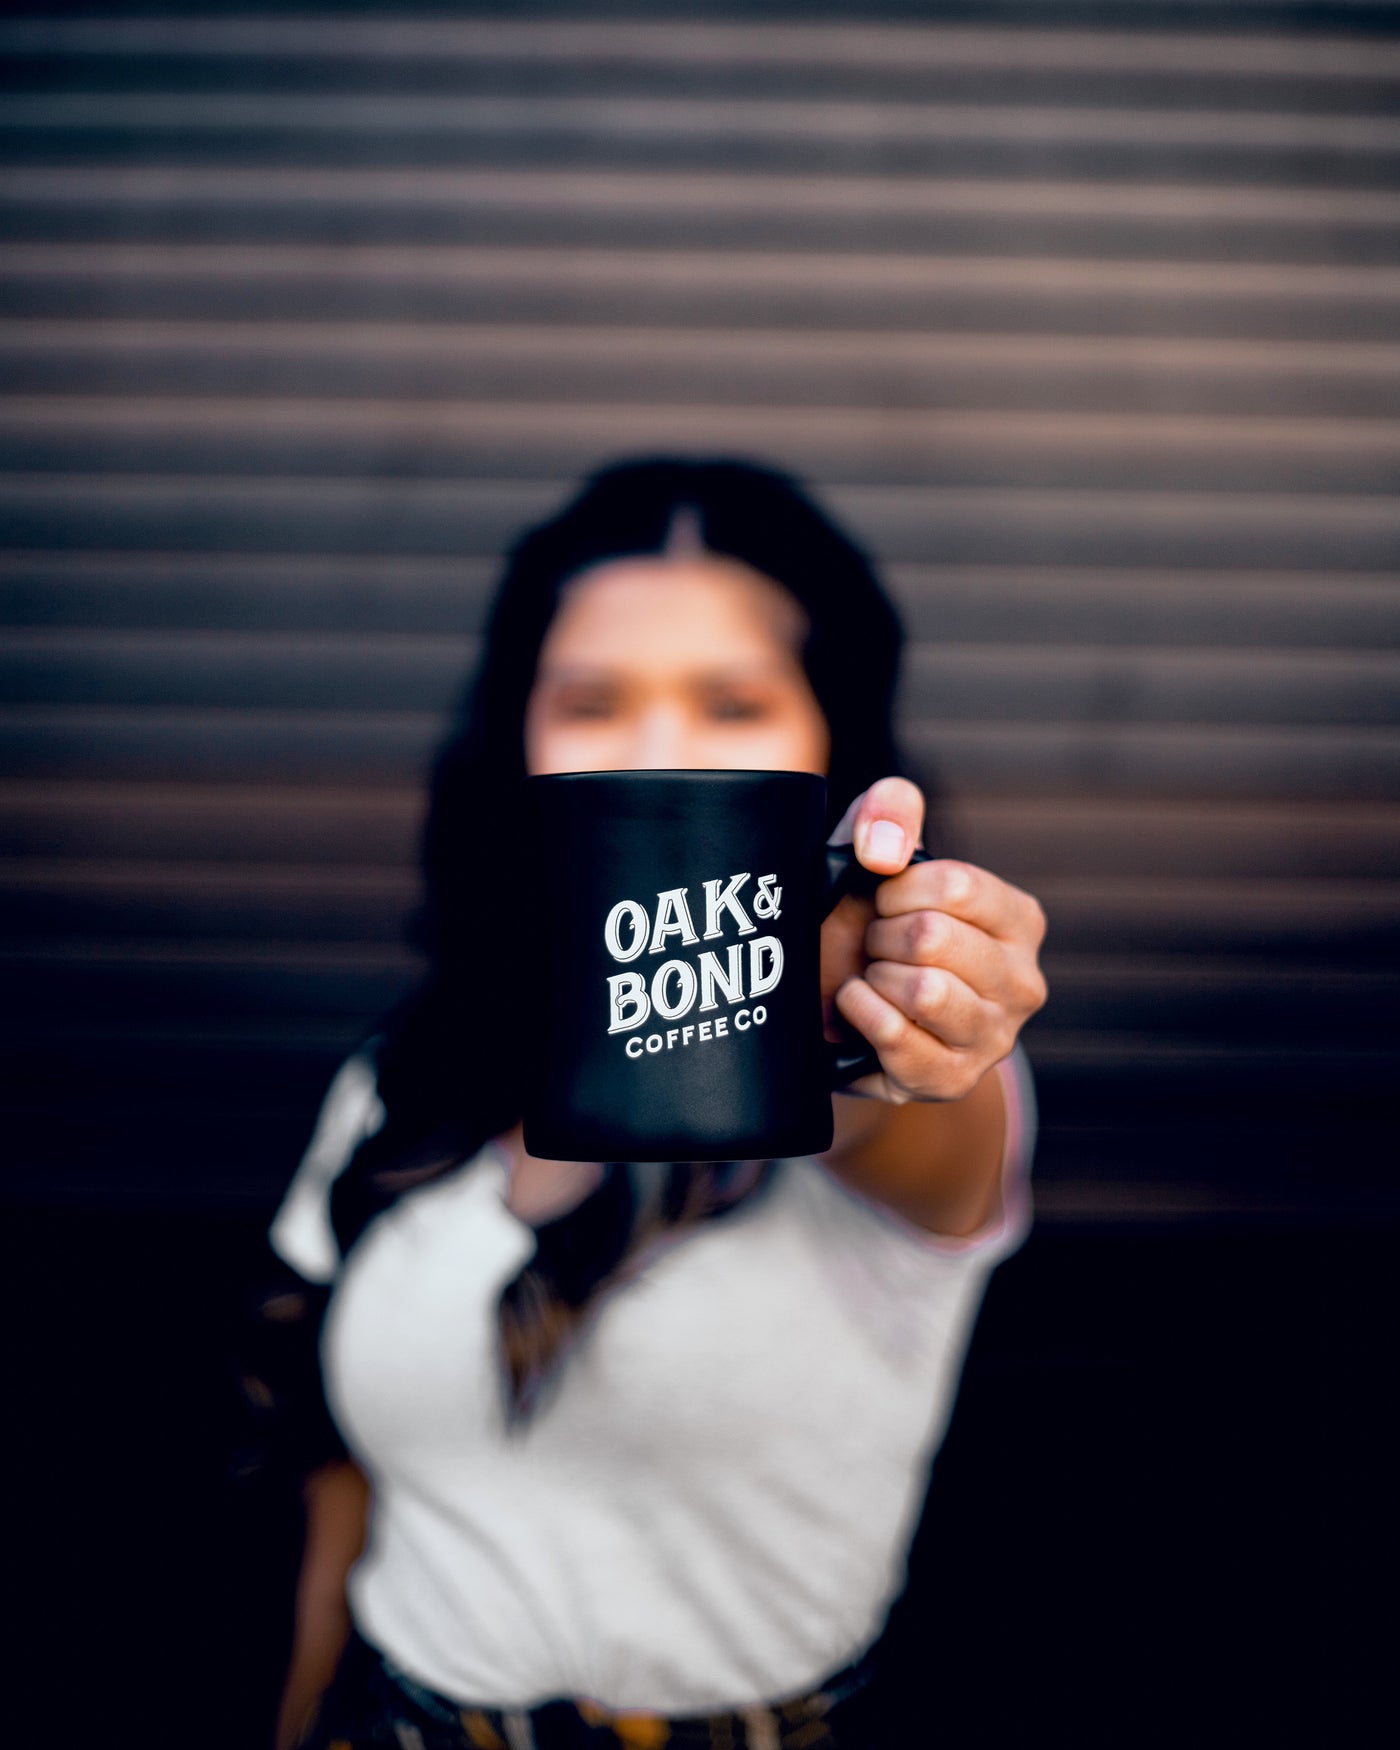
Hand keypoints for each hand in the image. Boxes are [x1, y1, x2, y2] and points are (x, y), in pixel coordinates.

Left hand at [820, 777, 1046, 1103]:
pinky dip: (861, 1013)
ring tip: (872, 977)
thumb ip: (887, 812)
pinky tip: (858, 1007)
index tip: (882, 899)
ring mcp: (993, 1038)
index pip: (955, 885)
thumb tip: (883, 850)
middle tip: (874, 945)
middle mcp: (1023, 983)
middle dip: (881, 935)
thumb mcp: (875, 852)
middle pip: (933, 938)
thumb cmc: (866, 922)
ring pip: (924, 991)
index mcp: (1019, 921)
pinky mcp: (953, 1080)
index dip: (896, 888)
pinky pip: (897, 1037)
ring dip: (875, 977)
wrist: (838, 1010)